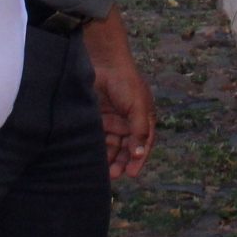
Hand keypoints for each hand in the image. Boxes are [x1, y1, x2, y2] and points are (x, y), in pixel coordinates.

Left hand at [89, 34, 156, 179]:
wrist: (103, 61)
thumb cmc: (126, 82)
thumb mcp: (137, 106)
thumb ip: (139, 130)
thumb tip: (139, 154)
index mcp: (142, 119)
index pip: (143, 144)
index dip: (138, 159)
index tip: (132, 174)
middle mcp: (128, 122)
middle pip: (127, 148)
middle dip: (122, 162)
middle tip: (114, 175)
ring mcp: (112, 120)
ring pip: (112, 146)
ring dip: (110, 158)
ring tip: (104, 171)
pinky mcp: (98, 119)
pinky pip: (99, 138)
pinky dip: (98, 148)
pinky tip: (94, 158)